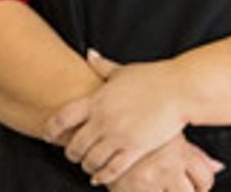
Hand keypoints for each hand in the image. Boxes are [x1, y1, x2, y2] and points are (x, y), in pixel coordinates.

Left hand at [45, 50, 188, 185]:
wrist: (181, 89)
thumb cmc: (155, 78)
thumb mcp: (124, 70)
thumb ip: (103, 67)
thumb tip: (89, 54)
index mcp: (97, 100)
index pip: (61, 119)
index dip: (50, 130)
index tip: (49, 136)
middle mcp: (103, 120)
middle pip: (74, 145)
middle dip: (72, 153)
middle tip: (75, 154)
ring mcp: (118, 135)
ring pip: (90, 161)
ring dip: (87, 166)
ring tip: (89, 166)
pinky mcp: (135, 148)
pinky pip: (111, 169)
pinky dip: (102, 176)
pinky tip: (101, 177)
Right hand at [106, 133, 223, 191]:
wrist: (100, 127)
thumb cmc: (140, 130)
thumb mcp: (171, 137)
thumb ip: (195, 154)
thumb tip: (219, 167)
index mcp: (180, 150)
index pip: (206, 178)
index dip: (202, 186)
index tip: (196, 187)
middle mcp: (167, 165)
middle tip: (177, 188)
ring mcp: (149, 179)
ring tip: (161, 187)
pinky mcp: (130, 189)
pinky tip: (145, 189)